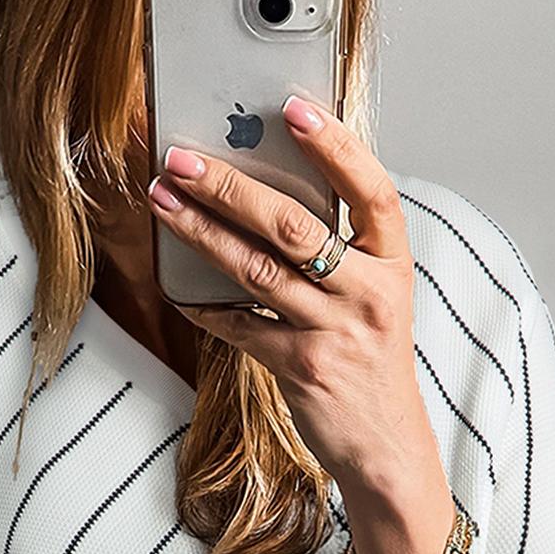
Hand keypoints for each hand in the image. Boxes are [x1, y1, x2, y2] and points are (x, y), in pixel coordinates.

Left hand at [146, 96, 432, 489]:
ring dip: (201, 231)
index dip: (336, 147)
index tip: (294, 108)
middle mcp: (369, 293)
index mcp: (392, 263)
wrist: (386, 445)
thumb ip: (339, 248)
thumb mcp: (374, 295)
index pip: (371, 190)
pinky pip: (240, 325)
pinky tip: (177, 283)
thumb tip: (268, 190)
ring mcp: (336, 332)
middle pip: (295, 226)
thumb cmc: (372, 358)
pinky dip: (205, 303)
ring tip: (162, 199)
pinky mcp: (301, 368)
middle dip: (230, 186)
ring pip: (257, 270)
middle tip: (182, 158)